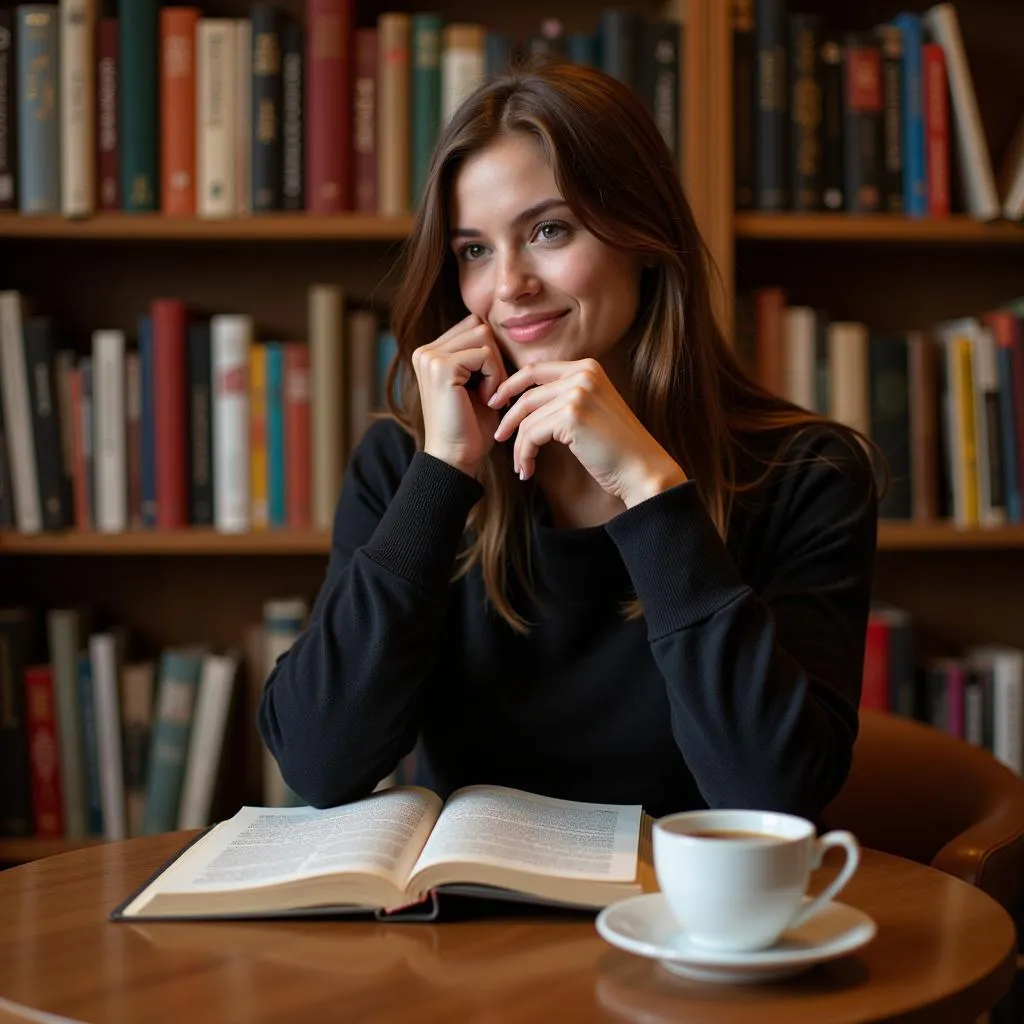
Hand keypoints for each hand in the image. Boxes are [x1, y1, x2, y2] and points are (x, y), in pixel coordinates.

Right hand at [412, 314, 507, 477]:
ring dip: (496, 368)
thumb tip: (494, 327)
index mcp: (430, 353)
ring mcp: (430, 357)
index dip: (490, 354)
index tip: (489, 385)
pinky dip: (495, 378)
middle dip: (495, 359)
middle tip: (491, 392)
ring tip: (488, 395)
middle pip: (479, 327)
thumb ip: (480, 354)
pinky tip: (486, 399)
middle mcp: (425, 351)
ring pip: (483, 336)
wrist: (455, 457)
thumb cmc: (470, 426)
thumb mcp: (477, 382)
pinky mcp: (441, 367)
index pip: (473, 326)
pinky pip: (485, 355)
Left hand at [488, 359, 687, 506]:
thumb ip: (565, 397)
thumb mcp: (591, 410)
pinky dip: (526, 454)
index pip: (535, 370)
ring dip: (519, 446)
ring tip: (522, 466)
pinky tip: (529, 470)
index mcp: (587, 367)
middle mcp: (583, 373)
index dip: (510, 386)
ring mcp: (577, 392)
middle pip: (527, 393)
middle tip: (498, 436)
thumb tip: (524, 401)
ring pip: (528, 418)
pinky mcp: (571, 415)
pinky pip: (532, 434)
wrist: (642, 469)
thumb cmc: (617, 448)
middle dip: (508, 417)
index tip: (497, 403)